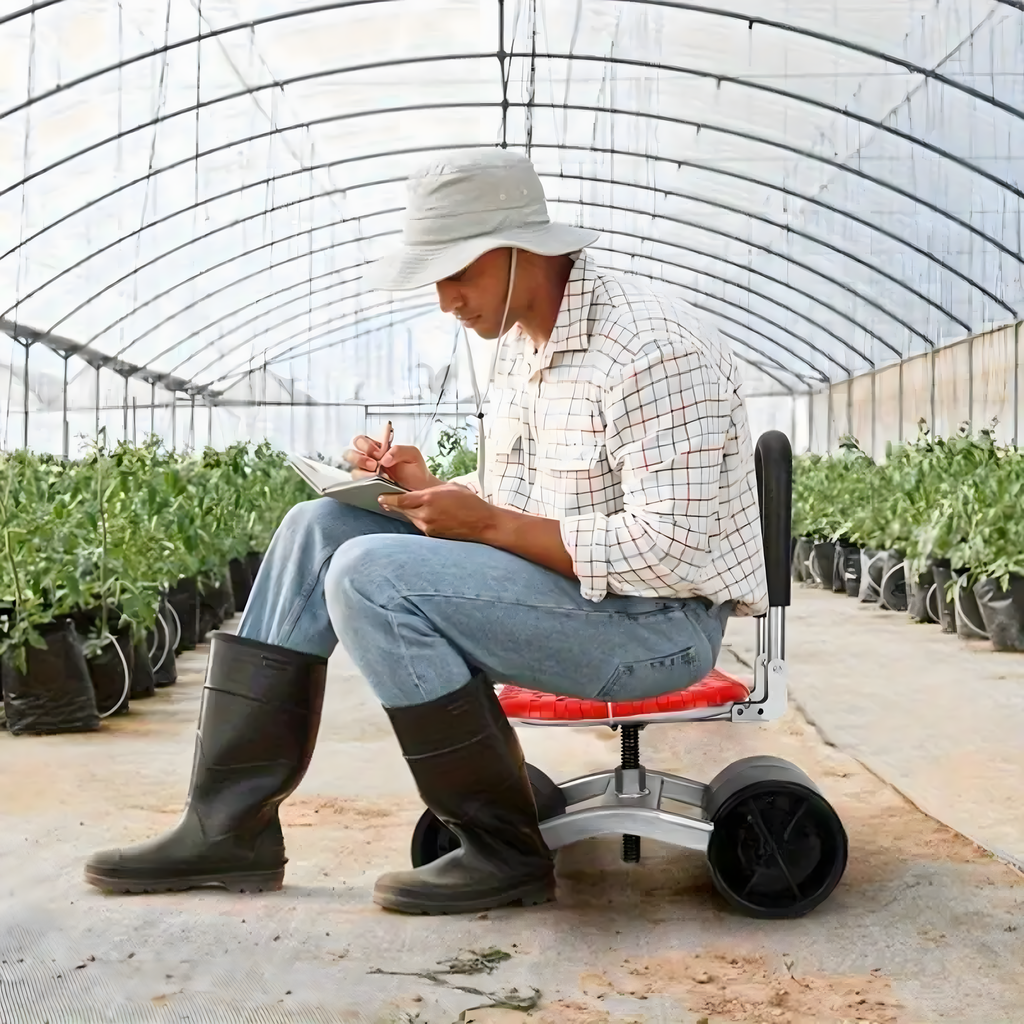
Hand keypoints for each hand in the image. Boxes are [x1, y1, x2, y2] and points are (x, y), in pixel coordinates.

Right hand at [343, 435, 438, 491]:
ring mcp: (368, 474)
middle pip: (350, 454)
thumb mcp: (412, 454)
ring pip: (353, 470)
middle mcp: (370, 460)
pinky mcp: (369, 487)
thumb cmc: (416, 469)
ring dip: (362, 472)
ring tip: (376, 475)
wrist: (421, 488)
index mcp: (378, 448)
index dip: (366, 445)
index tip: (378, 452)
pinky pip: (358, 485)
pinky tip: (374, 484)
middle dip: (359, 458)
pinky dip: (364, 483)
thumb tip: (384, 458)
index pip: (361, 441)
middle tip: (374, 465)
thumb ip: (399, 450)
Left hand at [378, 483, 498, 540]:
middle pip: (401, 510)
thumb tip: (415, 491)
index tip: (380, 496)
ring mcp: (428, 526)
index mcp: (429, 498)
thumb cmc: (469, 502)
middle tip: (385, 500)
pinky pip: (419, 525)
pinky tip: (421, 515)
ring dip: (407, 512)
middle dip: (394, 505)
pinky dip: (417, 520)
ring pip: (410, 518)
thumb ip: (429, 490)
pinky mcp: (432, 535)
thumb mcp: (449, 487)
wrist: (483, 523)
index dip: (387, 498)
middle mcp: (426, 514)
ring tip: (405, 506)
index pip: (400, 500)